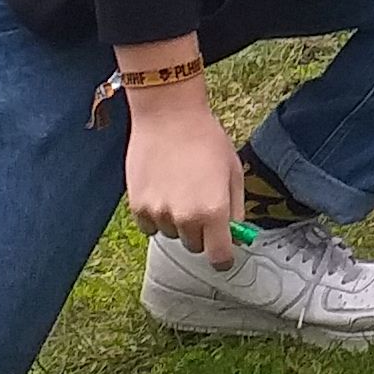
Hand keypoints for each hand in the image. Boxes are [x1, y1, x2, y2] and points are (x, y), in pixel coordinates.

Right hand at [120, 80, 245, 256]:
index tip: (224, 255)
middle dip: (202, 233)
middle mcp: (184, 218)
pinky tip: (163, 188)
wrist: (168, 116)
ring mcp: (158, 214)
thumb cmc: (205, 139)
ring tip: (180, 188)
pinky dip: (157, 216)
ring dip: (178, 222)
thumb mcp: (233, 172)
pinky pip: (150, 226)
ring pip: (172, 235)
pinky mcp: (137, 208)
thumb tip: (236, 235)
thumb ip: (236, 208)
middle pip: (195, 246)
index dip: (223, 258)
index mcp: (213, 210)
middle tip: (202, 204)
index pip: (219, 257)